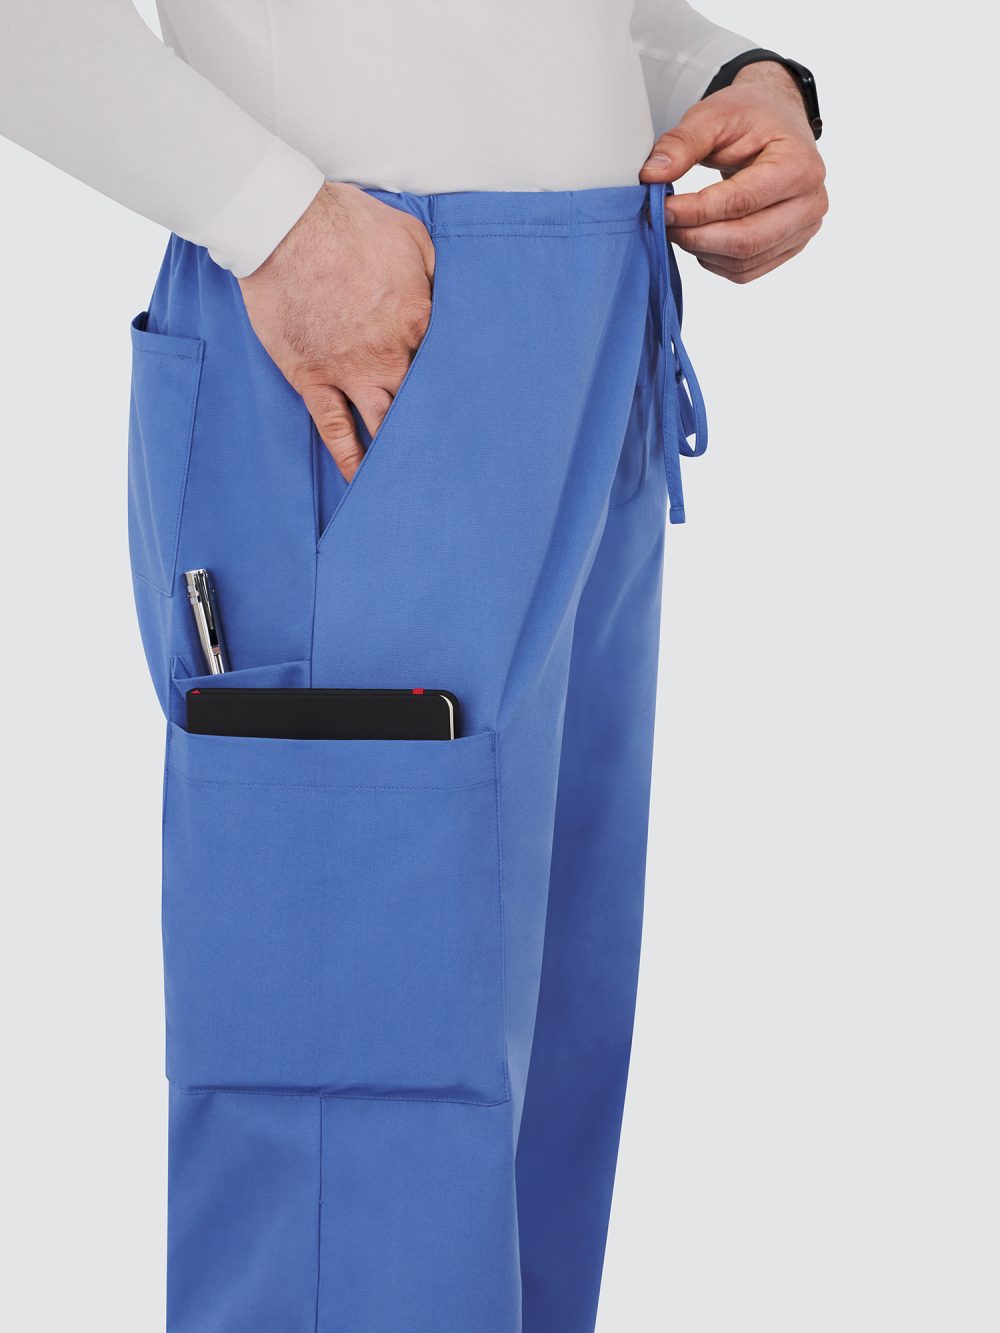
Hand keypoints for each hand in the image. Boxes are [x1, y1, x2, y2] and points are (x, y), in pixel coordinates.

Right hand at [239, 182, 434, 479]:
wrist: (284, 225)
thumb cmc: (347, 224)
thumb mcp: (412, 235)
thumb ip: (438, 273)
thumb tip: (458, 296)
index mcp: (419, 320)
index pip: (449, 364)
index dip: (463, 386)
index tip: (478, 407)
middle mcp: (390, 355)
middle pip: (423, 403)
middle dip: (442, 430)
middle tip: (463, 460)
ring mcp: (350, 371)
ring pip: (384, 424)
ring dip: (402, 453)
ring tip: (420, 481)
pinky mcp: (313, 378)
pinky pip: (334, 429)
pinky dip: (349, 459)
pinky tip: (362, 482)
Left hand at [640, 62, 826, 282]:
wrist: (778, 121)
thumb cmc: (751, 116)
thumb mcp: (714, 115)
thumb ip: (682, 143)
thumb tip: (651, 176)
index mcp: (799, 166)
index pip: (740, 202)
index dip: (695, 212)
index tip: (661, 209)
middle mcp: (810, 203)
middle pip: (744, 241)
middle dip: (695, 237)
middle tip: (662, 223)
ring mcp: (803, 230)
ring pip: (743, 262)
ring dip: (701, 250)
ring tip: (680, 225)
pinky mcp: (789, 247)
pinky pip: (746, 271)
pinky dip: (715, 260)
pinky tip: (701, 236)